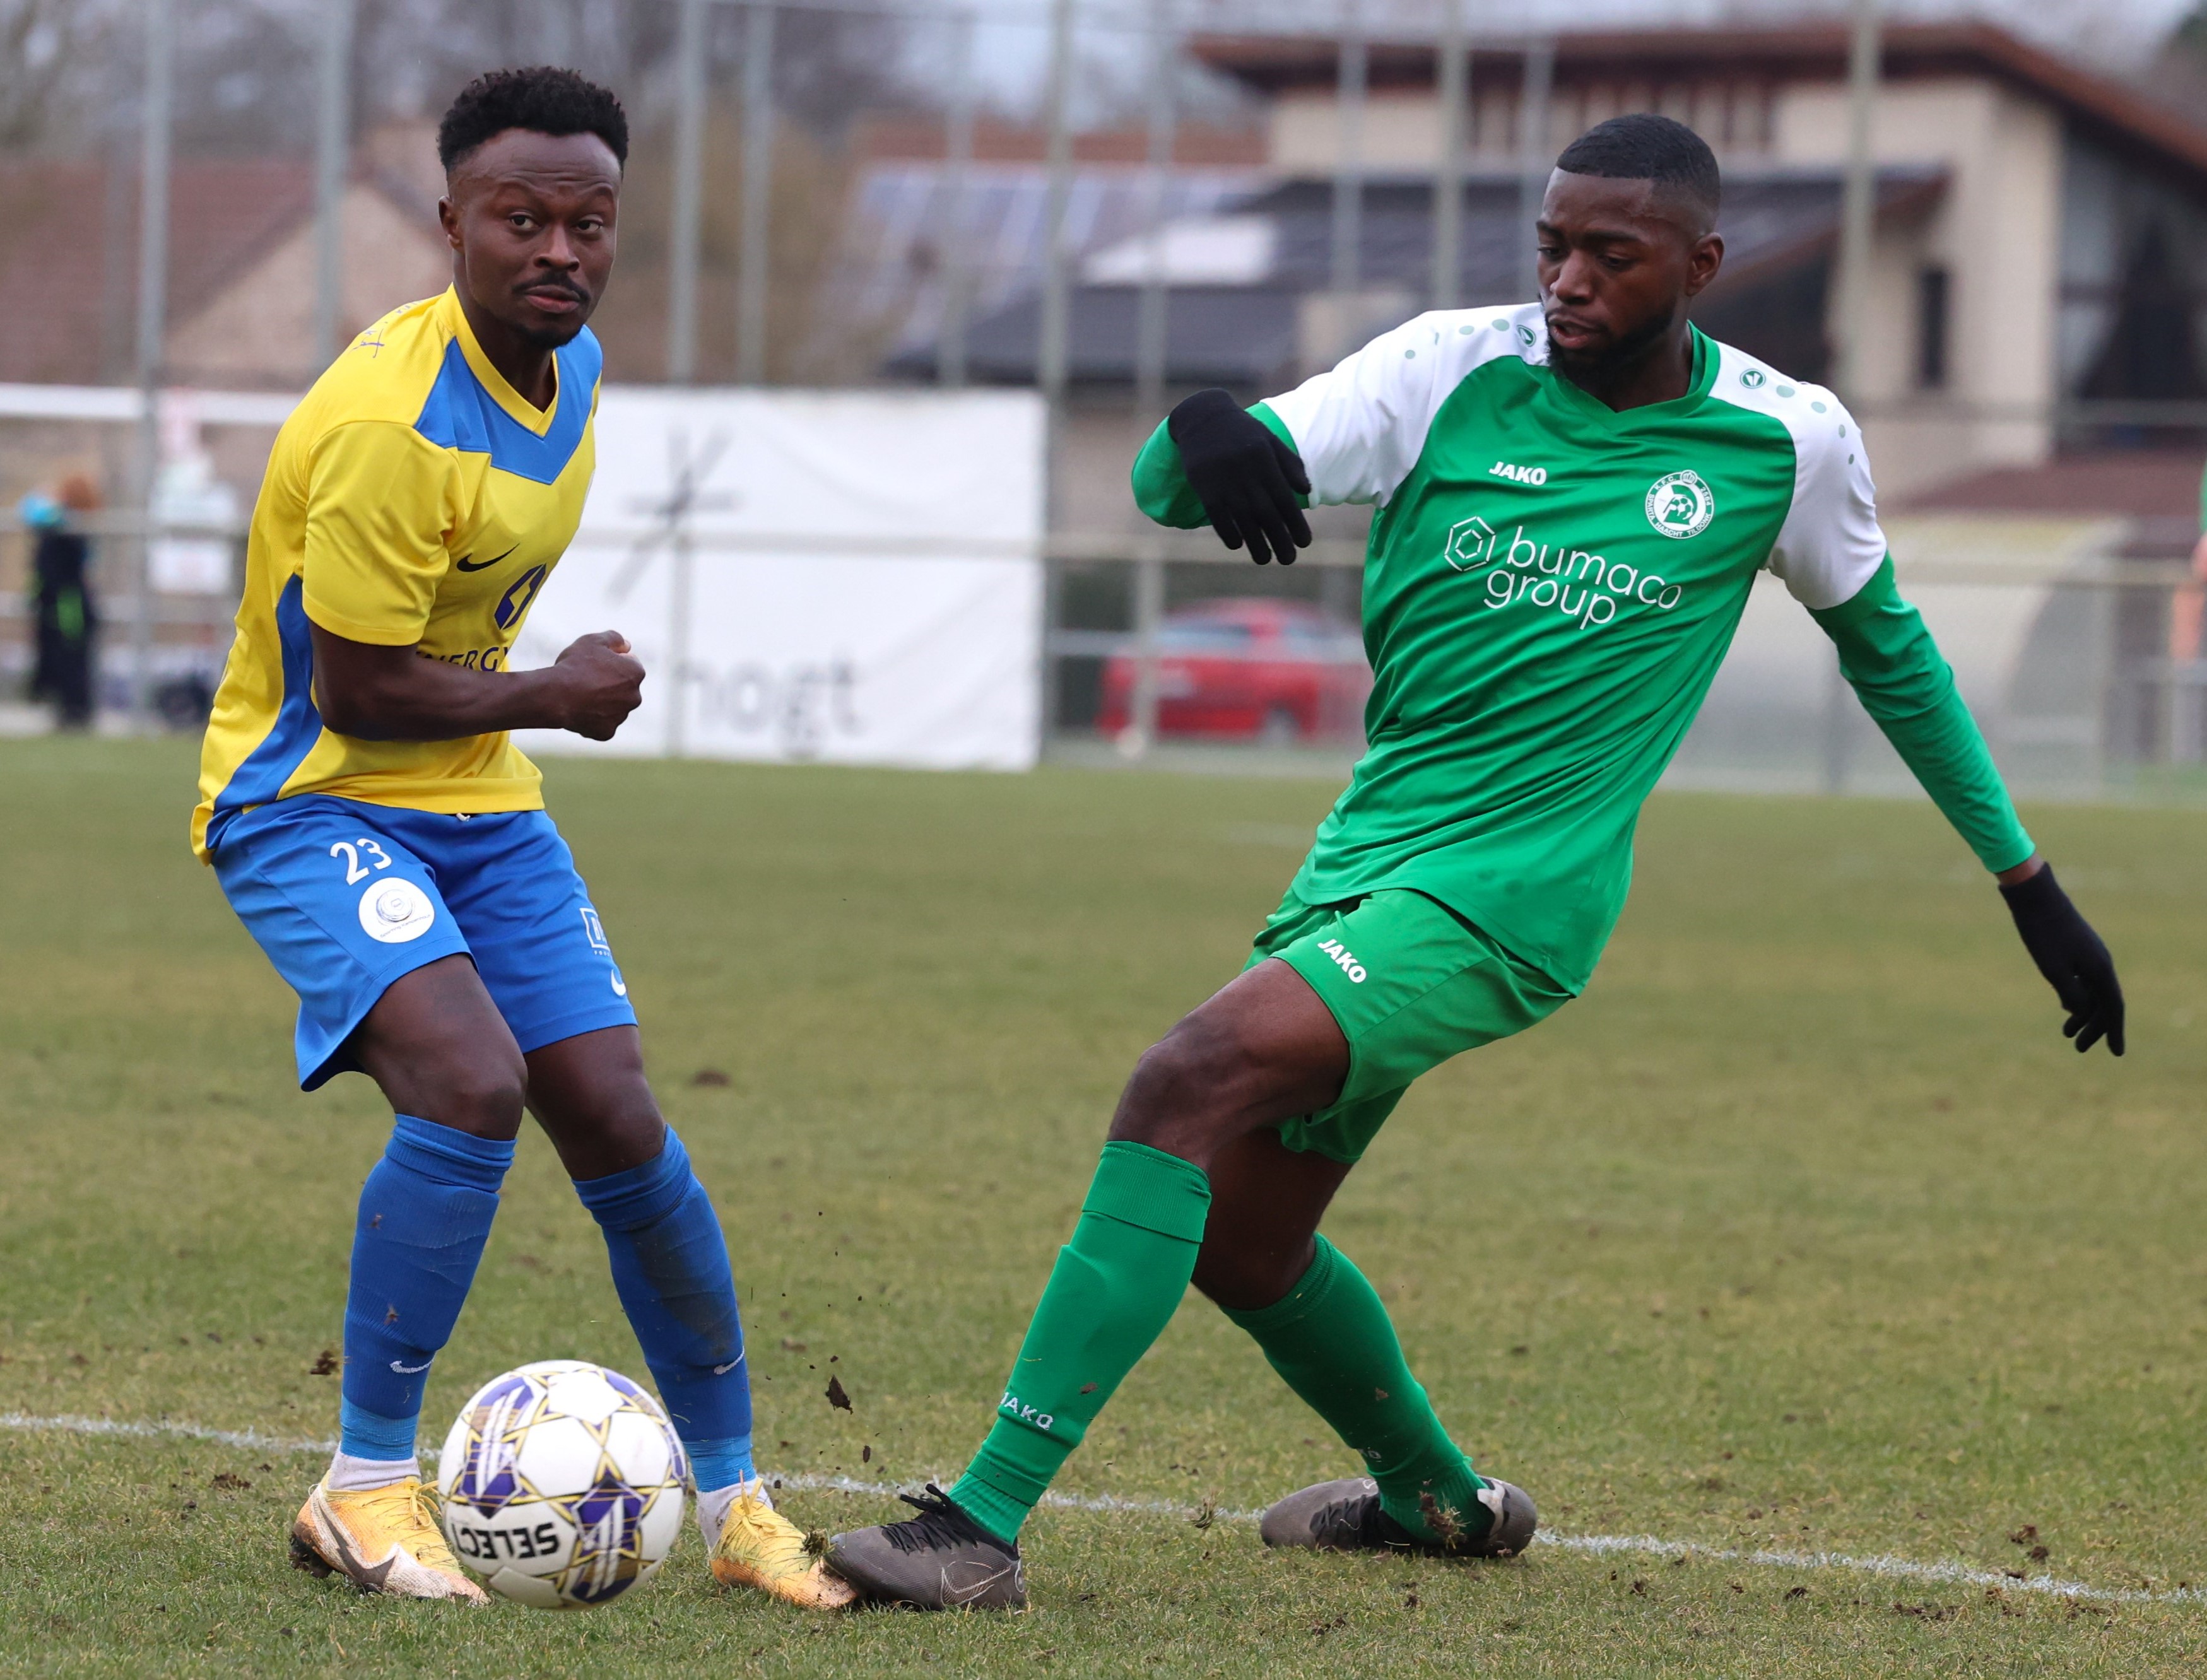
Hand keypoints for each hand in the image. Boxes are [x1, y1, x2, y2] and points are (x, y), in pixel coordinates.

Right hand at [551, 630, 644, 740]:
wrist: (555, 695)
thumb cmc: (575, 665)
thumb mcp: (593, 640)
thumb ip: (614, 638)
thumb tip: (626, 645)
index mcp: (636, 673)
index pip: (629, 664)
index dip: (611, 660)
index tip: (595, 662)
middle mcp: (635, 697)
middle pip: (623, 687)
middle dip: (609, 683)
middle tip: (586, 678)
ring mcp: (621, 716)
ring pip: (612, 706)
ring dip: (601, 701)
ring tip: (579, 694)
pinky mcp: (607, 732)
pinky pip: (601, 723)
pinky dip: (591, 718)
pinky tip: (578, 710)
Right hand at [1167, 389, 1311, 565]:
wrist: (1203, 417)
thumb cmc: (1241, 431)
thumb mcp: (1268, 440)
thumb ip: (1288, 464)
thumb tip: (1306, 490)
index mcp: (1265, 462)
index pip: (1285, 499)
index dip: (1296, 523)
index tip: (1305, 542)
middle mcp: (1247, 474)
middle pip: (1267, 514)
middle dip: (1280, 540)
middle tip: (1289, 560)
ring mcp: (1224, 482)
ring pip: (1243, 519)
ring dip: (1255, 543)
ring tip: (1264, 560)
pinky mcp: (1205, 487)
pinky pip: (1218, 516)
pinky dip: (1228, 532)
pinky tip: (1237, 545)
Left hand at [1999, 863, 2123, 1054]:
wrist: (2035, 896)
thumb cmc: (2042, 933)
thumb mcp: (2053, 970)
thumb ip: (2071, 994)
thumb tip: (2080, 1011)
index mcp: (2100, 969)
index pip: (2113, 1007)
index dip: (2114, 1031)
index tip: (2115, 1053)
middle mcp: (2101, 962)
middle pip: (2104, 1002)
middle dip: (2094, 1027)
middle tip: (2078, 1048)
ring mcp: (2090, 954)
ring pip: (2093, 991)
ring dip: (2083, 1014)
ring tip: (2066, 1033)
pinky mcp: (2077, 948)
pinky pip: (2085, 980)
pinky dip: (2079, 997)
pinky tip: (2066, 1007)